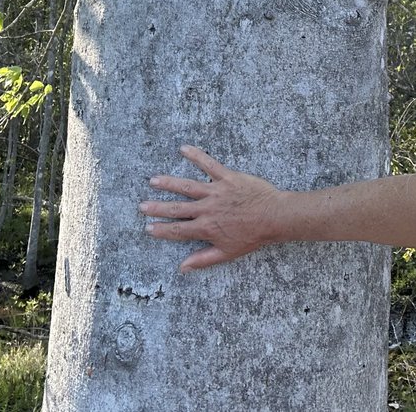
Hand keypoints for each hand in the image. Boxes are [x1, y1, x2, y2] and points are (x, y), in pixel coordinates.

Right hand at [138, 145, 281, 270]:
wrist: (273, 217)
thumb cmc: (253, 236)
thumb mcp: (227, 253)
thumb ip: (203, 259)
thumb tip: (182, 268)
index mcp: (206, 228)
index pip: (178, 230)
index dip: (162, 230)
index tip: (149, 228)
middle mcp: (207, 209)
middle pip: (177, 208)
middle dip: (158, 208)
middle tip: (142, 206)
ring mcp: (215, 191)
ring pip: (187, 186)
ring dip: (169, 183)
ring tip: (154, 181)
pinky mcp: (227, 177)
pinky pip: (209, 164)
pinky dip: (196, 155)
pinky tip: (184, 148)